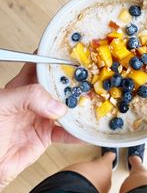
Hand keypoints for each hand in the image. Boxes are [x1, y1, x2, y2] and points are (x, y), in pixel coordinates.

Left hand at [0, 63, 81, 189]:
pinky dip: (77, 134)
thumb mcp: (4, 103)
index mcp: (22, 86)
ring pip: (66, 109)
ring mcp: (41, 117)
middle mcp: (34, 101)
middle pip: (58, 88)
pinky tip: (85, 131)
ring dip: (78, 108)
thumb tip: (57, 106)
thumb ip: (30, 97)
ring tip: (91, 103)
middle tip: (89, 80)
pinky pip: (66, 134)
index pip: (40, 66)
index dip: (54, 59)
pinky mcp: (46, 136)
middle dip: (73, 84)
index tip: (71, 56)